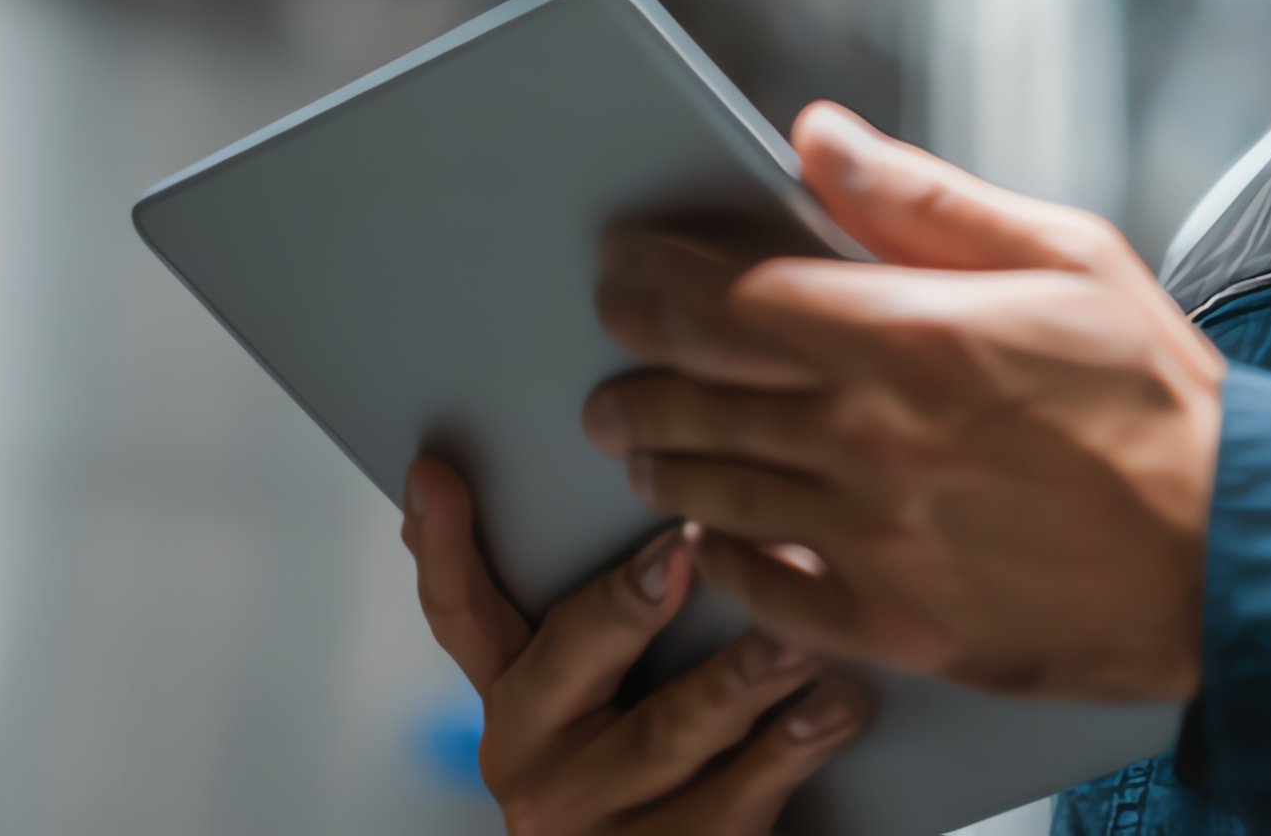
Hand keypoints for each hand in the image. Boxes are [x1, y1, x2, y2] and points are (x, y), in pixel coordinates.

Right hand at [400, 454, 868, 832]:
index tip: (439, 471)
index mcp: (518, 712)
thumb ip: (605, 630)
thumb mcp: (610, 717)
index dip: (444, 544)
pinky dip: (789, 752)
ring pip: (671, 731)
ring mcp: (597, 827)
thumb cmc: (663, 789)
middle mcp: (538, 766)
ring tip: (800, 630)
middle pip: (574, 656)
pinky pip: (733, 803)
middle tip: (690, 545)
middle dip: (631, 599)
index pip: (464, 617)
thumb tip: (655, 513)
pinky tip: (832, 710)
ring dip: (742, 673)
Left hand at [581, 102, 1225, 702]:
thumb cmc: (1159, 400)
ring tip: (643, 437)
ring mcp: (874, 541)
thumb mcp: (1066, 257)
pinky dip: (719, 556)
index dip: (651, 280)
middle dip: (636, 371)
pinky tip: (710, 533)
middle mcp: (874, 440)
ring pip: (713, 491)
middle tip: (614, 361)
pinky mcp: (891, 626)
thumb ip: (924, 199)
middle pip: (697, 396)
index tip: (621, 269)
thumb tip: (817, 137)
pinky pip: (760, 590)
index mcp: (911, 336)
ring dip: (661, 456)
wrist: (1237, 555)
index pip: (725, 298)